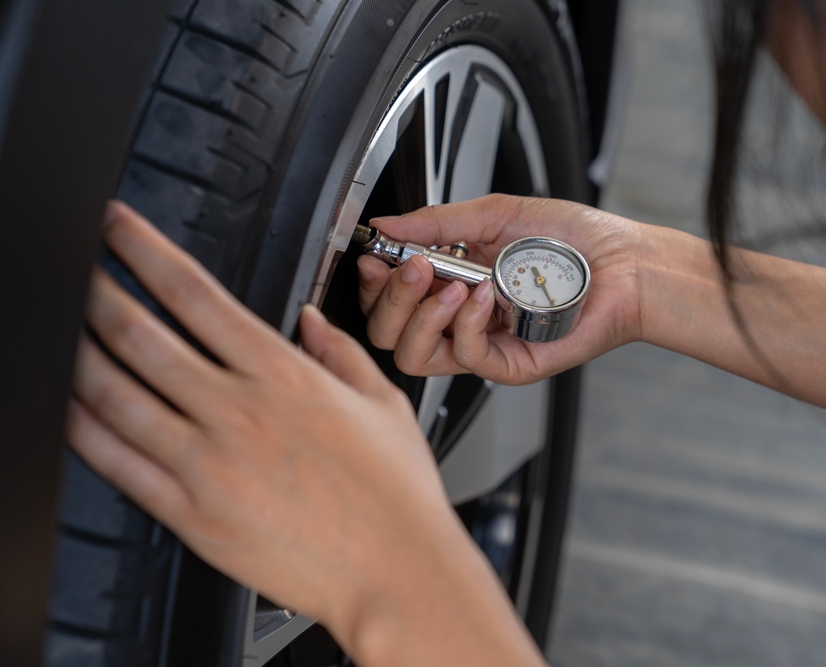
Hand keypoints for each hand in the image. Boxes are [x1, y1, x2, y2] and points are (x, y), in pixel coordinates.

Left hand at [67, 202, 543, 665]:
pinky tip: (66, 405)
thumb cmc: (395, 493)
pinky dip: (82, 429)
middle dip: (96, 289)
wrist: (396, 569)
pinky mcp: (191, 513)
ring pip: (115, 393)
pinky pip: (118, 463)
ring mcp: (207, 463)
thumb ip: (340, 352)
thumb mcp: (383, 403)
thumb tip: (310, 321)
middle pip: (141, 334)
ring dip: (77, 350)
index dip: (144, 250)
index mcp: (284, 375)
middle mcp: (238, 410)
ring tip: (58, 325)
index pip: (195, 293)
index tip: (118, 228)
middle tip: (74, 265)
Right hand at [358, 194, 643, 384]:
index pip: (388, 299)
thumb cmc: (573, 240)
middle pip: (389, 333)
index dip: (372, 283)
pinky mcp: (509, 364)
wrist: (624, 262)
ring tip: (449, 283)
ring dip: (420, 316)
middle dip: (388, 298)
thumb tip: (387, 224)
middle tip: (410, 267)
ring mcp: (483, 344)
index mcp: (451, 282)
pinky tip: (484, 296)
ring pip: (415, 356)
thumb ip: (438, 222)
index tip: (374, 256)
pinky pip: (466, 356)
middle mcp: (460, 318)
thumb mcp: (496, 215)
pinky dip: (466, 323)